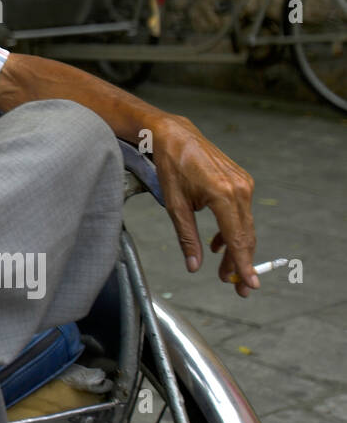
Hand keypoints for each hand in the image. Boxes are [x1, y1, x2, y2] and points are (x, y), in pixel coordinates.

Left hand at [150, 115, 257, 296]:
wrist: (176, 135)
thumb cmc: (171, 167)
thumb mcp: (174, 205)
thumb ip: (187, 237)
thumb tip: (194, 266)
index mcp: (223, 194)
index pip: (237, 238)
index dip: (243, 265)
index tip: (250, 285)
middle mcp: (239, 189)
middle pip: (244, 235)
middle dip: (241, 263)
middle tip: (237, 287)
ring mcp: (243, 184)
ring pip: (244, 226)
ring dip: (236, 249)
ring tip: (225, 270)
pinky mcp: (241, 181)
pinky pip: (241, 213)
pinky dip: (232, 230)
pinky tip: (219, 244)